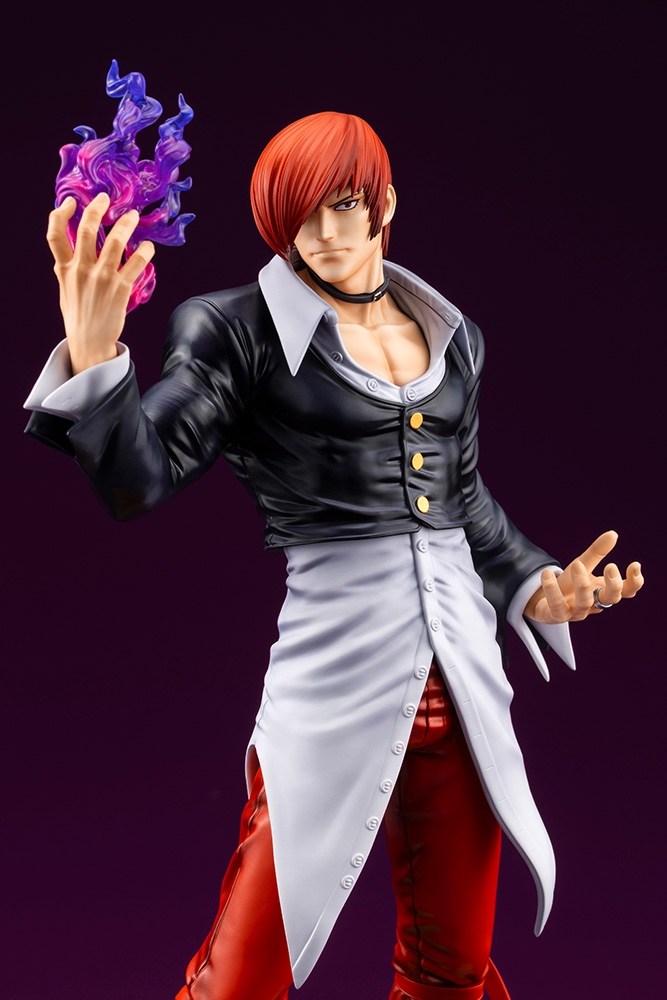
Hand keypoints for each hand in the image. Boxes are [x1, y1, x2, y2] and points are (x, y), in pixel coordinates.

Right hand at [46, 193, 154, 373]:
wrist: (90, 342)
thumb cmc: (79, 315)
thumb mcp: (65, 289)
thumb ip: (67, 268)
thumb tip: (70, 251)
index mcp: (64, 269)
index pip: (54, 234)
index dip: (60, 213)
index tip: (71, 202)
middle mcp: (81, 270)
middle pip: (85, 230)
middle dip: (96, 209)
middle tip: (105, 198)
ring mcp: (101, 278)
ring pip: (114, 242)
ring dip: (125, 224)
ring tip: (132, 216)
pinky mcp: (120, 288)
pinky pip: (135, 263)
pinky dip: (144, 251)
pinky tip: (148, 247)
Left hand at [523, 530, 643, 623]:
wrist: (543, 601)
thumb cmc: (568, 584)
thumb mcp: (582, 564)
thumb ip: (597, 552)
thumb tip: (613, 534)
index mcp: (603, 591)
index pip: (626, 591)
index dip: (634, 582)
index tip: (634, 564)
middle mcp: (593, 604)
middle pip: (610, 599)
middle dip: (613, 584)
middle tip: (611, 565)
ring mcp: (575, 612)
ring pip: (584, 602)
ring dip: (582, 584)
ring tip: (576, 564)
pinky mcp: (556, 616)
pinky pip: (556, 606)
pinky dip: (552, 590)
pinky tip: (547, 574)